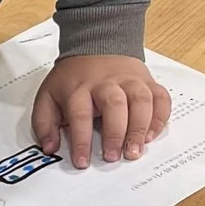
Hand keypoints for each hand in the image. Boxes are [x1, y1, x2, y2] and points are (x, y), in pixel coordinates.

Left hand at [33, 52, 168, 169]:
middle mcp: (107, 83)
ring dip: (140, 127)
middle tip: (112, 157)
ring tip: (134, 150)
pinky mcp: (147, 81)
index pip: (80, 114)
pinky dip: (160, 117)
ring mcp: (130, 81)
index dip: (81, 140)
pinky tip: (151, 135)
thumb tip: (49, 147)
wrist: (96, 44)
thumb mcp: (48, 95)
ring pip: (141, 100)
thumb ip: (44, 123)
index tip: (82, 162)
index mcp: (79, 88)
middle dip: (115, 133)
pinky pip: (160, 98)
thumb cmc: (73, 78)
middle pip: (114, 104)